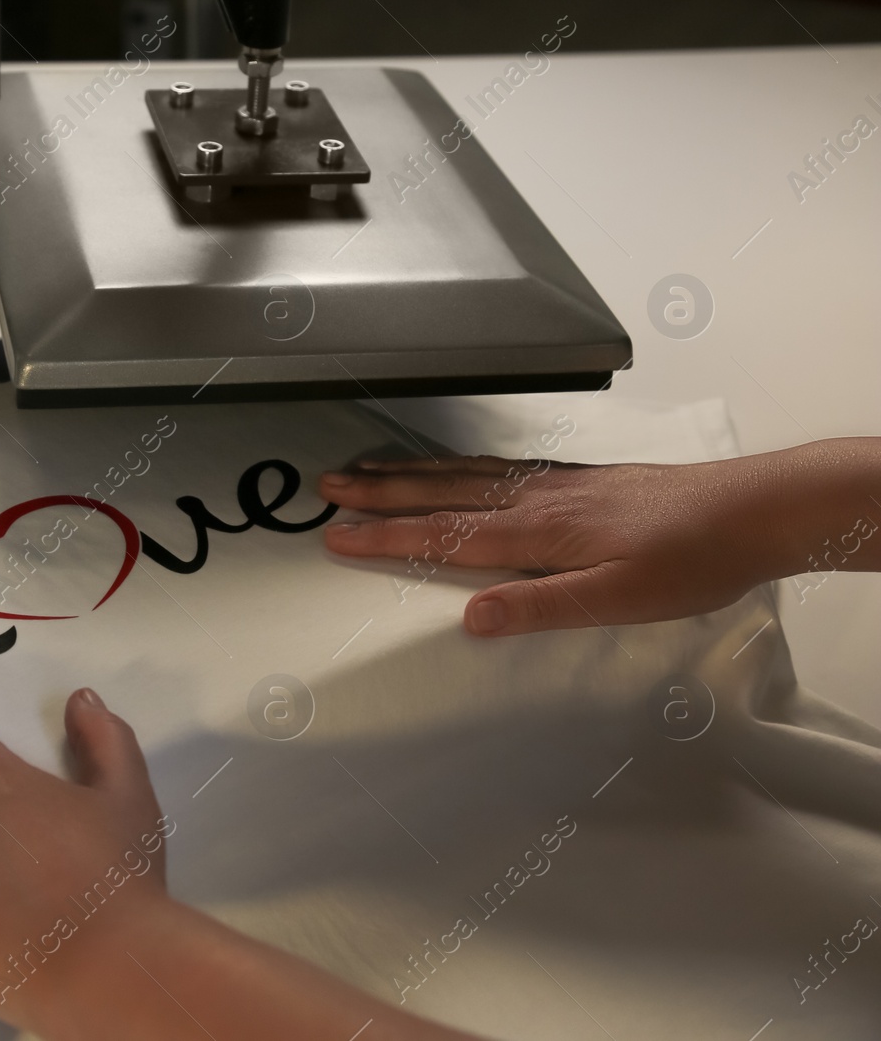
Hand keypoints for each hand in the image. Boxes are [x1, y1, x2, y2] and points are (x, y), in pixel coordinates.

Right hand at [315, 454, 788, 636]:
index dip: (386, 538)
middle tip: (330, 487)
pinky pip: (495, 467)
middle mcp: (537, 500)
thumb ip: (542, 605)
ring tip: (368, 470)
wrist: (751, 510)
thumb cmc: (693, 557)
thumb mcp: (618, 598)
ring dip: (410, 474)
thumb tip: (473, 616)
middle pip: (441, 494)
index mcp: (539, 532)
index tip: (339, 537)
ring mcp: (555, 485)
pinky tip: (453, 467)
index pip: (445, 536)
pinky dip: (457, 465)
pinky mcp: (577, 480)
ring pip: (464, 475)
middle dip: (380, 493)